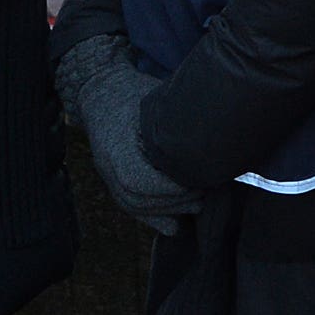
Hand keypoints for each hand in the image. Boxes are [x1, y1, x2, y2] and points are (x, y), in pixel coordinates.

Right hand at [55, 33, 198, 232]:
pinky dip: (152, 217)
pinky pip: (130, 205)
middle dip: (173, 202)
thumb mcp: (154, 99)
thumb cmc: (132, 91)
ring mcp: (107, 173)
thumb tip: (214, 131)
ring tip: (196, 205)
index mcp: (115, 145)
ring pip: (133, 205)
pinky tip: (174, 226)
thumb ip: (175, 121)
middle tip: (204, 195)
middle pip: (137, 198)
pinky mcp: (112, 177)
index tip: (197, 183)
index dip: (170, 190)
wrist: (100, 87)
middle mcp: (107, 164)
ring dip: (165, 210)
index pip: (139, 181)